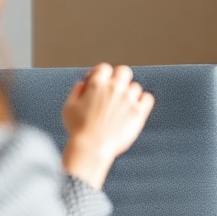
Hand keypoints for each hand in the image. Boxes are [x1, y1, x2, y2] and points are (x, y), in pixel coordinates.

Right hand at [59, 65, 152, 191]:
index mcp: (97, 85)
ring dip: (128, 94)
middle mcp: (114, 88)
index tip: (97, 83)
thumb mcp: (69, 107)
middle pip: (123, 71)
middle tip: (113, 90)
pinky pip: (147, 98)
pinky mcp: (138, 112)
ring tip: (120, 107)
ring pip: (135, 87)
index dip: (100, 74)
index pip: (104, 68)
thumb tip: (83, 83)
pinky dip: (143, 101)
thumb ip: (76, 91)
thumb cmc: (78, 129)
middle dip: (118, 77)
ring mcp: (128, 99)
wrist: (91, 148)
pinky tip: (135, 108)